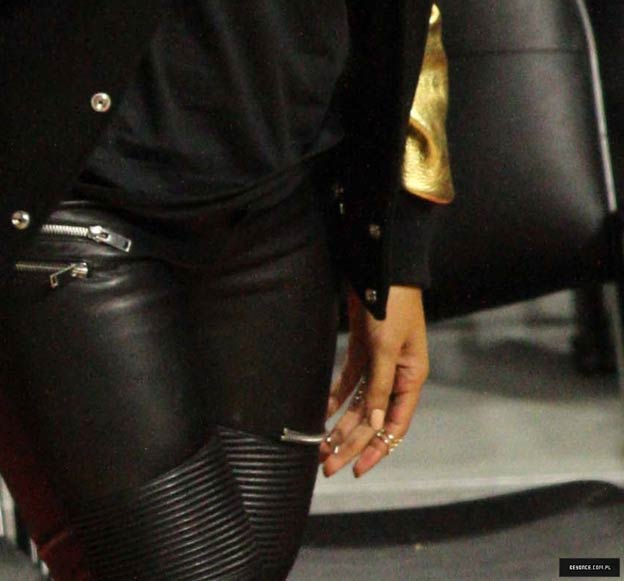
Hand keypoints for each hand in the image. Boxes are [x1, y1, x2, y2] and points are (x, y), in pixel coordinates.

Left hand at [321, 284, 427, 476]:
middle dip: (351, 444)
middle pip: (373, 420)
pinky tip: (322, 412)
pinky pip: (349, 381)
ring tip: (321, 447)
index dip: (376, 449)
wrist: (380, 265)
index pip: (394, 427)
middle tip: (327, 465)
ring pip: (360, 404)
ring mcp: (379, 362)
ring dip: (341, 425)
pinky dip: (336, 397)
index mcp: (412, 379)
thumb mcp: (387, 346)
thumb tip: (377, 426)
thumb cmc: (391, 303)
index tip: (356, 469)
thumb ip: (381, 386)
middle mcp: (397, 376)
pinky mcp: (362, 348)